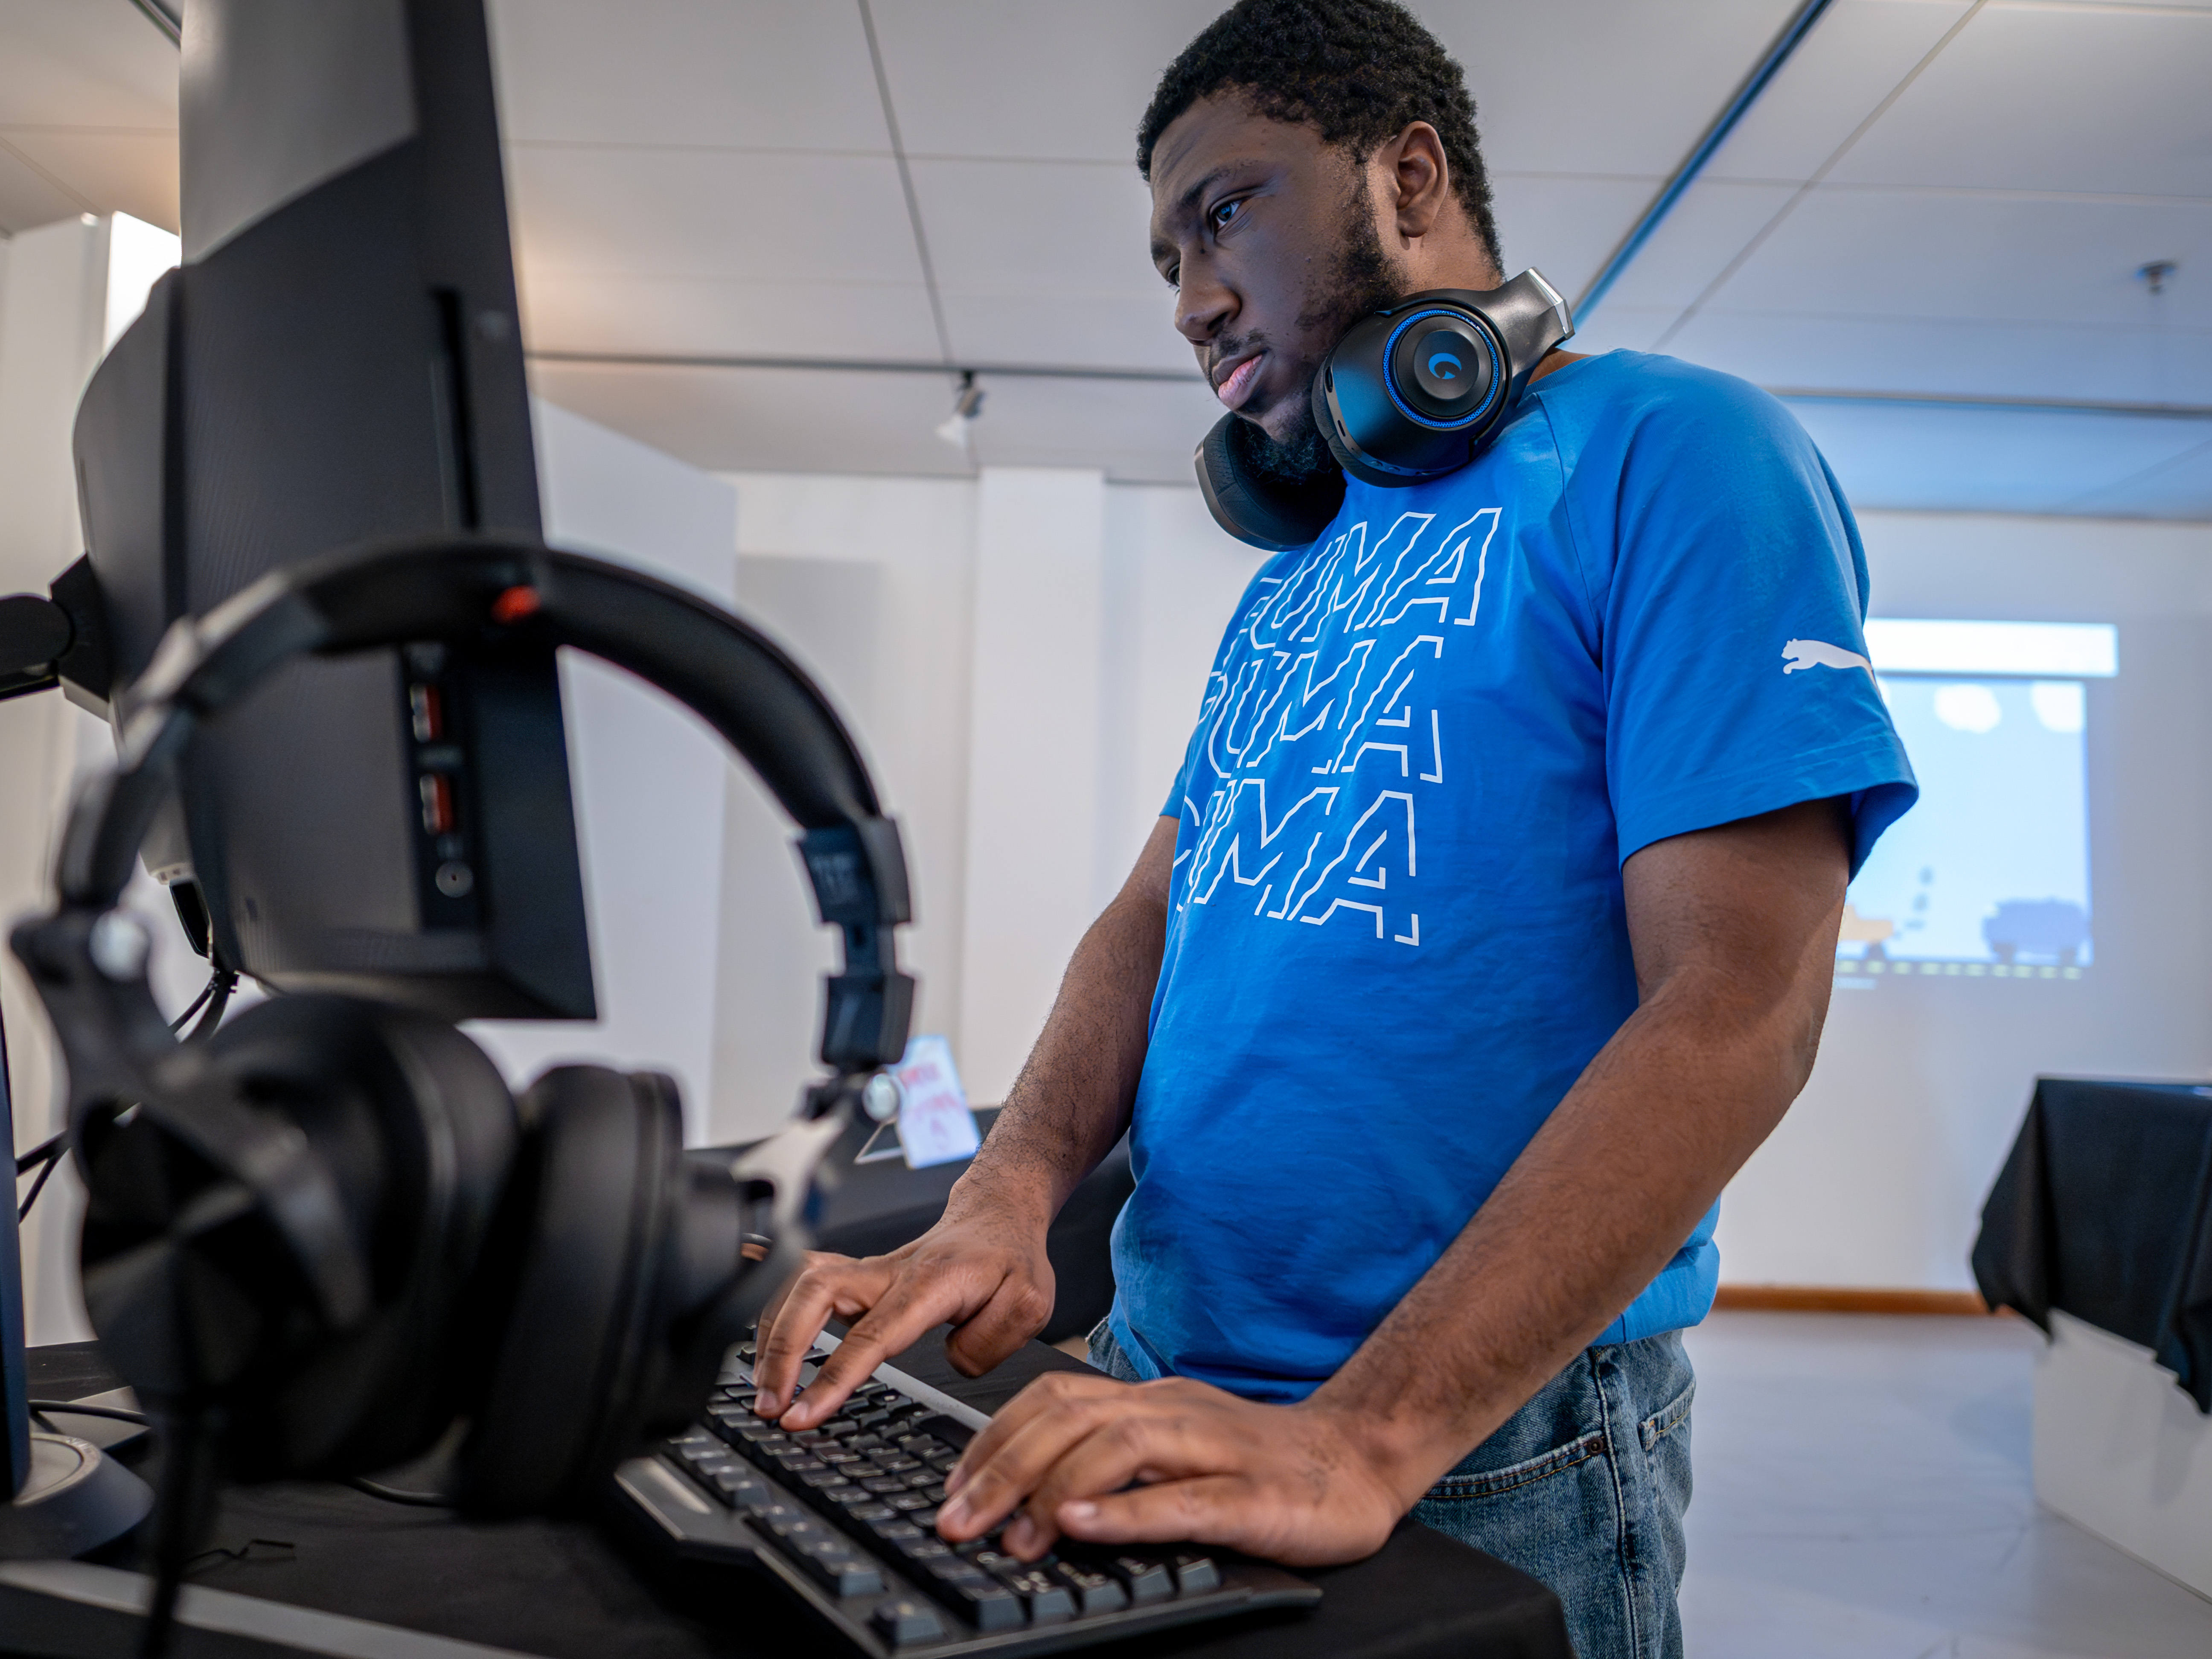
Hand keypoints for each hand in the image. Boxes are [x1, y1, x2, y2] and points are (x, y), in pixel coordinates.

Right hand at [751, 1200, 1055, 1429]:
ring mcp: (868, 1272)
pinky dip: (771, 1302)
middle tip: (769, 1403)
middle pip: (815, 1294)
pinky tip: (752, 1329)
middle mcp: (888, 1273)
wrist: (998, 1216)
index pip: (871, 1334)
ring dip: (772, 1332)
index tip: (801, 1414)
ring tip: (762, 1386)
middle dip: (782, 1349)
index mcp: (929, 1283)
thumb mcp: (1028, 1306)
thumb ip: (988, 1344)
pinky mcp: (857, 1276)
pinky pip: (801, 1280)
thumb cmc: (1011, 1258)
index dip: (832, 1376)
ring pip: (800, 1283)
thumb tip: (949, 1364)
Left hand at [935, 1371, 1406, 1567]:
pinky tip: (1083, 1527)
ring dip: (1052, 1491)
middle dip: (1000, 1468)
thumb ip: (1113, 1459)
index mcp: (1149, 1402)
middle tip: (954, 1520)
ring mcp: (1213, 1450)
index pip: (1052, 1401)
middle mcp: (1173, 1413)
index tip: (952, 1488)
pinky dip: (1125, 1513)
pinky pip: (1181, 1499)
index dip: (993, 1440)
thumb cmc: (1261, 1463)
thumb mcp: (1176, 1449)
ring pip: (1117, 1449)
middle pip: (1069, 1420)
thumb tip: (1028, 1493)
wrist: (1360, 1458)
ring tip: (1010, 1533)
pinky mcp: (1251, 1495)